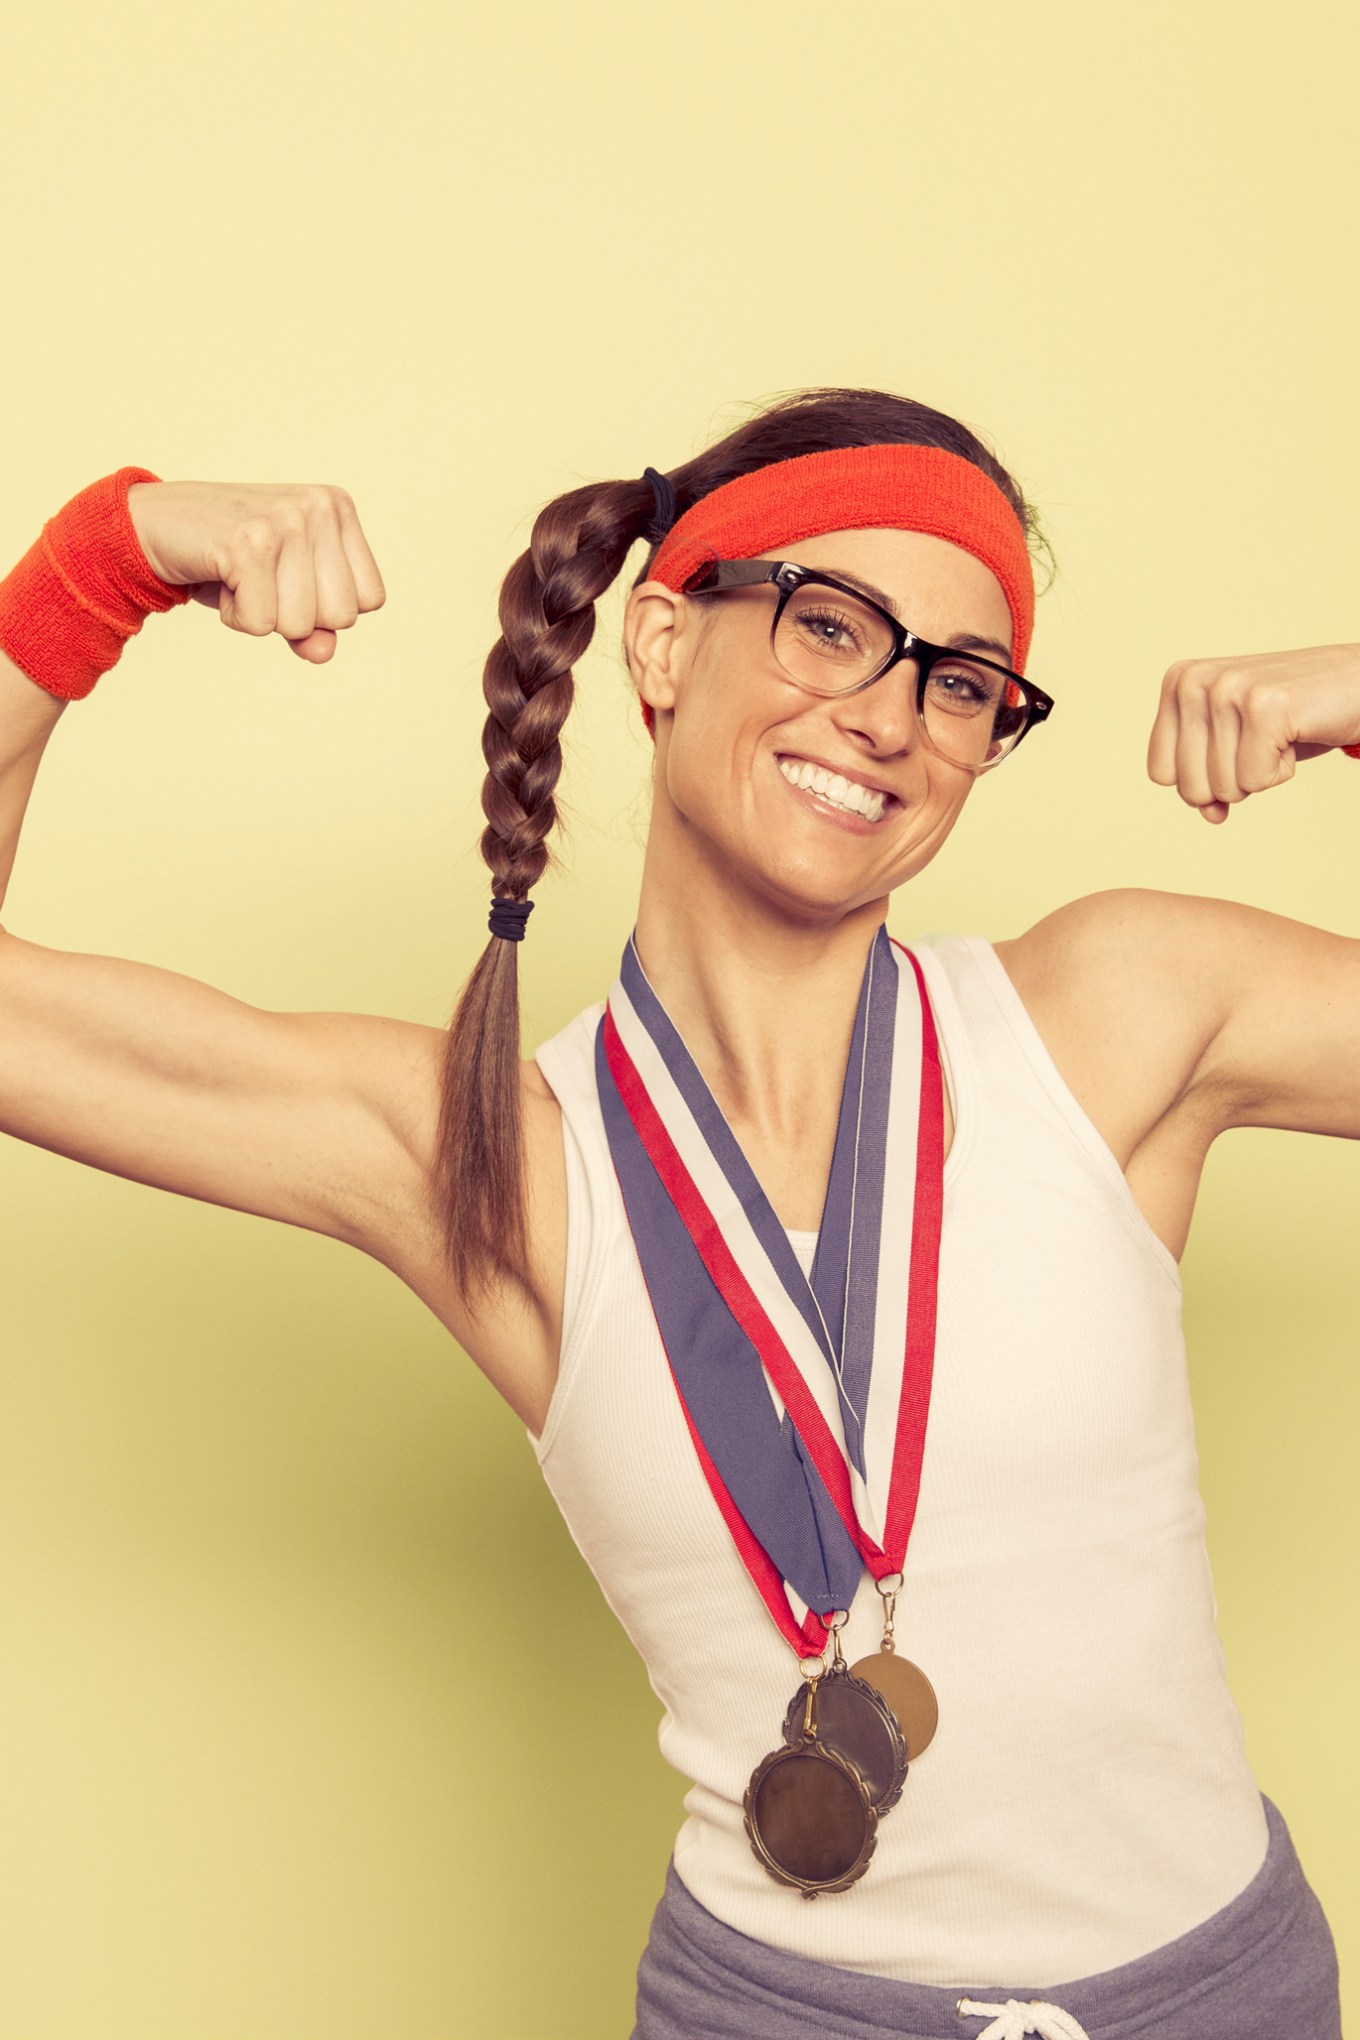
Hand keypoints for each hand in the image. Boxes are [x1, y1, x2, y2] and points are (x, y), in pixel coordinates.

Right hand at [125, 480, 384, 663]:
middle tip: (260, 579)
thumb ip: (315, 626)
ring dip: (262, 616)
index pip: (370, 599)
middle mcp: (318, 507)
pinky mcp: (248, 543)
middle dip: (296, 616)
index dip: (326, 608)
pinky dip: (236, 617)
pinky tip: (220, 577)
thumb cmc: (227, 560)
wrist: (152, 525)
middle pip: (342, 617)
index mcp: (337, 507)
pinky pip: (260, 624)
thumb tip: (323, 652)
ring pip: (301, 624)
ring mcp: (284, 521)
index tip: (288, 578)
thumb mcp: (283, 592)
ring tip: (239, 576)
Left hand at [1147, 643, 1359, 822]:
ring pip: (1224, 787)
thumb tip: (1208, 814)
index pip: (1162, 773)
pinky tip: (1295, 734)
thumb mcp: (1234, 745)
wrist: (1356, 683)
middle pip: (1190, 788)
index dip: (1203, 779)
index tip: (1236, 746)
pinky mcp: (1265, 706)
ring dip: (1262, 772)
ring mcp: (1228, 689)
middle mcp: (1194, 681)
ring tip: (1280, 733)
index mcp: (1178, 682)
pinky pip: (1256, 780)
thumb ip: (1206, 778)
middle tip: (1263, 741)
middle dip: (1234, 780)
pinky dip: (1282, 771)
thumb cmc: (1292, 716)